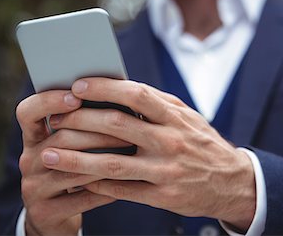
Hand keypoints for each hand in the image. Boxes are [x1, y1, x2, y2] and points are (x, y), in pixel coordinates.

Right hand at [16, 90, 127, 234]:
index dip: (49, 101)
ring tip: (133, 152)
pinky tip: (127, 181)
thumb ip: (83, 125)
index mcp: (33, 138)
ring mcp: (33, 189)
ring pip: (73, 170)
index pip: (28, 112)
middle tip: (128, 126)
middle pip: (61, 139)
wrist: (54, 215)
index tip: (76, 96)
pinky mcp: (45, 213)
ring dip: (106, 160)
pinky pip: (82, 199)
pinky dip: (107, 189)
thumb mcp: (70, 145)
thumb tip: (117, 98)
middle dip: (98, 131)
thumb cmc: (72, 168)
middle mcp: (28, 160)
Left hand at [42, 78, 256, 230]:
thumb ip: (158, 103)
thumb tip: (120, 87)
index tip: (77, 85)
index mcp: (176, 116)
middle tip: (55, 119)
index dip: (104, 88)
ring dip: (76, 160)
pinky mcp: (164, 196)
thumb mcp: (188, 116)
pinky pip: (123, 190)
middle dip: (80, 120)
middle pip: (117, 126)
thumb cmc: (202, 143)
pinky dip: (97, 185)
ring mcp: (166, 170)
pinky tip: (78, 180)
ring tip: (49, 156)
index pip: (136, 94)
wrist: (233, 181)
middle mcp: (170, 141)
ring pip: (113, 164)